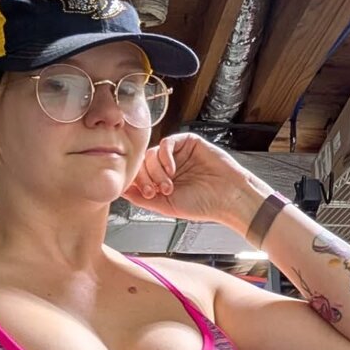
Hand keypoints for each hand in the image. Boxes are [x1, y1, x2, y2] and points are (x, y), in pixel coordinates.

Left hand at [122, 133, 267, 230]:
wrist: (227, 197)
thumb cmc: (202, 204)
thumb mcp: (166, 206)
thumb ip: (142, 198)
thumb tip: (121, 191)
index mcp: (162, 181)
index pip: (139, 175)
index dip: (137, 183)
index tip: (146, 194)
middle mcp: (168, 166)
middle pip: (143, 163)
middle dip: (146, 178)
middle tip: (157, 191)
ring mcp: (178, 154)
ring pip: (152, 153)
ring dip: (157, 170)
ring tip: (169, 185)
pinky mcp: (188, 142)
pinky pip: (167, 143)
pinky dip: (165, 156)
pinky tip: (172, 170)